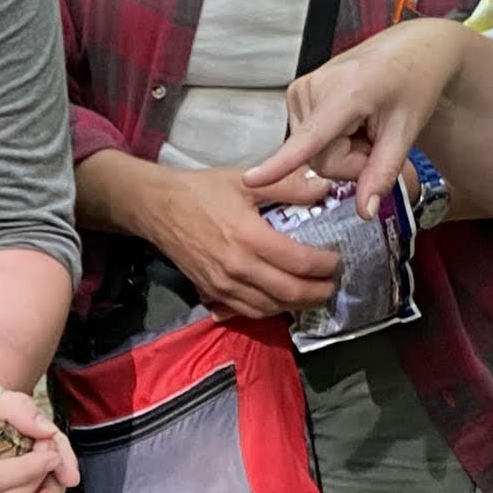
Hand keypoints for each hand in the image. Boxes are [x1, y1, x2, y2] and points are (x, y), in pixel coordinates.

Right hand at [125, 164, 341, 319]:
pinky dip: (270, 310)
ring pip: (270, 308)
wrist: (157, 208)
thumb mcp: (246, 180)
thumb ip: (288, 185)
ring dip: (296, 306)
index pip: (300, 262)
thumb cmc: (202, 191)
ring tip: (312, 295)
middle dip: (317, 293)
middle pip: (289, 293)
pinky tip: (281, 301)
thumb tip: (324, 188)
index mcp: (250, 238)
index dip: (324, 265)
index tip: (335, 260)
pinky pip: (248, 312)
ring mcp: (224, 285)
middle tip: (331, 285)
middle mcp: (239, 268)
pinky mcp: (212, 292)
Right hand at [250, 17, 476, 217]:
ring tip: (365, 126)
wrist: (410, 49)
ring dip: (343, 151)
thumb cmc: (413, 81)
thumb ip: (382, 172)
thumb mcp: (406, 131)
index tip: (252, 180)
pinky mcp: (297, 95)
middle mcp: (313, 88)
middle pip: (318, 160)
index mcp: (345, 93)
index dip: (281, 163)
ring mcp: (301, 90)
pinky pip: (309, 140)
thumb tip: (364, 211)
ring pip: (313, 153)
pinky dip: (333, 140)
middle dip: (350, 163)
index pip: (309, 138)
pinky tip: (351, 121)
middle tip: (376, 141)